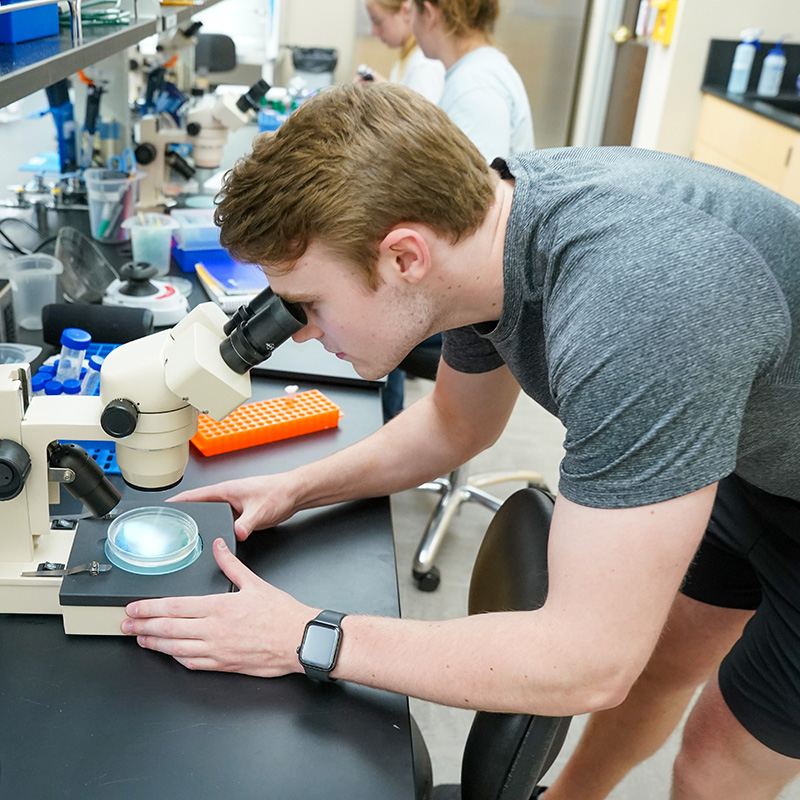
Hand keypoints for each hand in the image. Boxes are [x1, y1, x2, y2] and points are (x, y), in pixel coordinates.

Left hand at [121, 538, 314, 676]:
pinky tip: (170, 655)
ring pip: (176, 648)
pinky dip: (177, 658)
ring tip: (140, 639)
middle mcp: (214, 630)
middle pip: (169, 628)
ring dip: (155, 644)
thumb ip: (231, 565)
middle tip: (125, 625)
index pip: (175, 607)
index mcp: (219, 607)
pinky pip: (194, 664)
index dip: (150, 608)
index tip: (134, 607)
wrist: (299, 640)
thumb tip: (218, 546)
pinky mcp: (224, 665)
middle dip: (143, 626)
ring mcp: (217, 650)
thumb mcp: (255, 583)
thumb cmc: (281, 614)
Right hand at [169, 474, 296, 539]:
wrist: (293, 494)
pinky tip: (212, 541)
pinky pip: (222, 524)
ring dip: (200, 526)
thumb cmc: (278, 492)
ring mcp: (232, 507)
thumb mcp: (260, 510)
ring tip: (186, 538)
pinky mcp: (239, 516)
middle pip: (198, 508)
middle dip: (183, 518)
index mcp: (224, 491)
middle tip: (168, 530)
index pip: (192, 496)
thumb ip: (247, 523)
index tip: (159, 510)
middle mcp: (226, 498)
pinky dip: (216, 531)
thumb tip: (236, 533)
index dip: (175, 503)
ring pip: (210, 518)